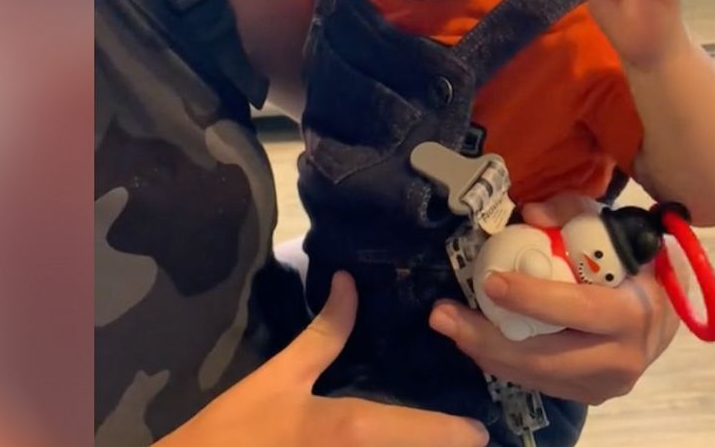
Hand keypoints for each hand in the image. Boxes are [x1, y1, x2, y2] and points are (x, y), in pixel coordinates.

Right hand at [162, 273, 487, 446]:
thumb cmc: (236, 428)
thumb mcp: (281, 375)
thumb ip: (325, 332)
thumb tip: (349, 283)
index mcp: (359, 428)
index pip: (444, 436)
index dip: (468, 432)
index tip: (477, 423)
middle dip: (448, 445)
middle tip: (456, 433)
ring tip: (426, 438)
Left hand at [428, 194, 682, 404]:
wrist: (664, 314)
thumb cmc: (635, 264)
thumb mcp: (613, 229)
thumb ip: (575, 213)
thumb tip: (531, 213)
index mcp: (635, 313)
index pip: (580, 310)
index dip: (534, 299)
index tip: (492, 282)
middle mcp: (622, 359)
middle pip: (546, 358)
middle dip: (489, 339)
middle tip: (444, 315)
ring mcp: (604, 385)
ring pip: (536, 376)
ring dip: (486, 352)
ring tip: (449, 325)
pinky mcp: (587, 396)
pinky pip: (538, 382)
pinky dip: (503, 361)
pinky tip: (475, 339)